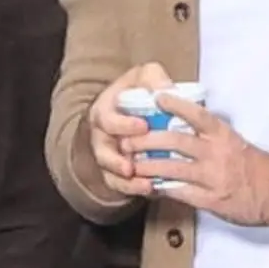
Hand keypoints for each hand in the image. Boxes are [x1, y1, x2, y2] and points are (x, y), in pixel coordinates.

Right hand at [87, 61, 177, 197]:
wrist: (130, 114)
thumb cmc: (138, 93)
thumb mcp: (143, 78)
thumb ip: (153, 78)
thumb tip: (167, 89)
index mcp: (104, 111)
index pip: (107, 119)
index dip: (124, 124)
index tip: (144, 126)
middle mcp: (101, 136)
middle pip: (103, 151)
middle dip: (119, 159)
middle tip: (135, 164)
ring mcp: (107, 157)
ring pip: (110, 172)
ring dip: (127, 180)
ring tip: (146, 183)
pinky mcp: (116, 174)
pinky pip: (120, 186)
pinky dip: (133, 189)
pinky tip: (151, 190)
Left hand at [137, 95, 268, 226]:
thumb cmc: (257, 167)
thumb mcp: (236, 143)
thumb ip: (211, 137)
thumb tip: (183, 128)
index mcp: (224, 135)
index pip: (197, 114)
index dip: (175, 104)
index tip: (157, 97)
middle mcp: (217, 153)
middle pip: (175, 141)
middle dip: (147, 140)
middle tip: (128, 140)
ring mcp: (213, 177)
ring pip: (171, 168)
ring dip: (147, 166)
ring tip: (131, 165)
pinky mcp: (212, 200)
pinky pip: (180, 193)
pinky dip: (161, 190)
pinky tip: (148, 188)